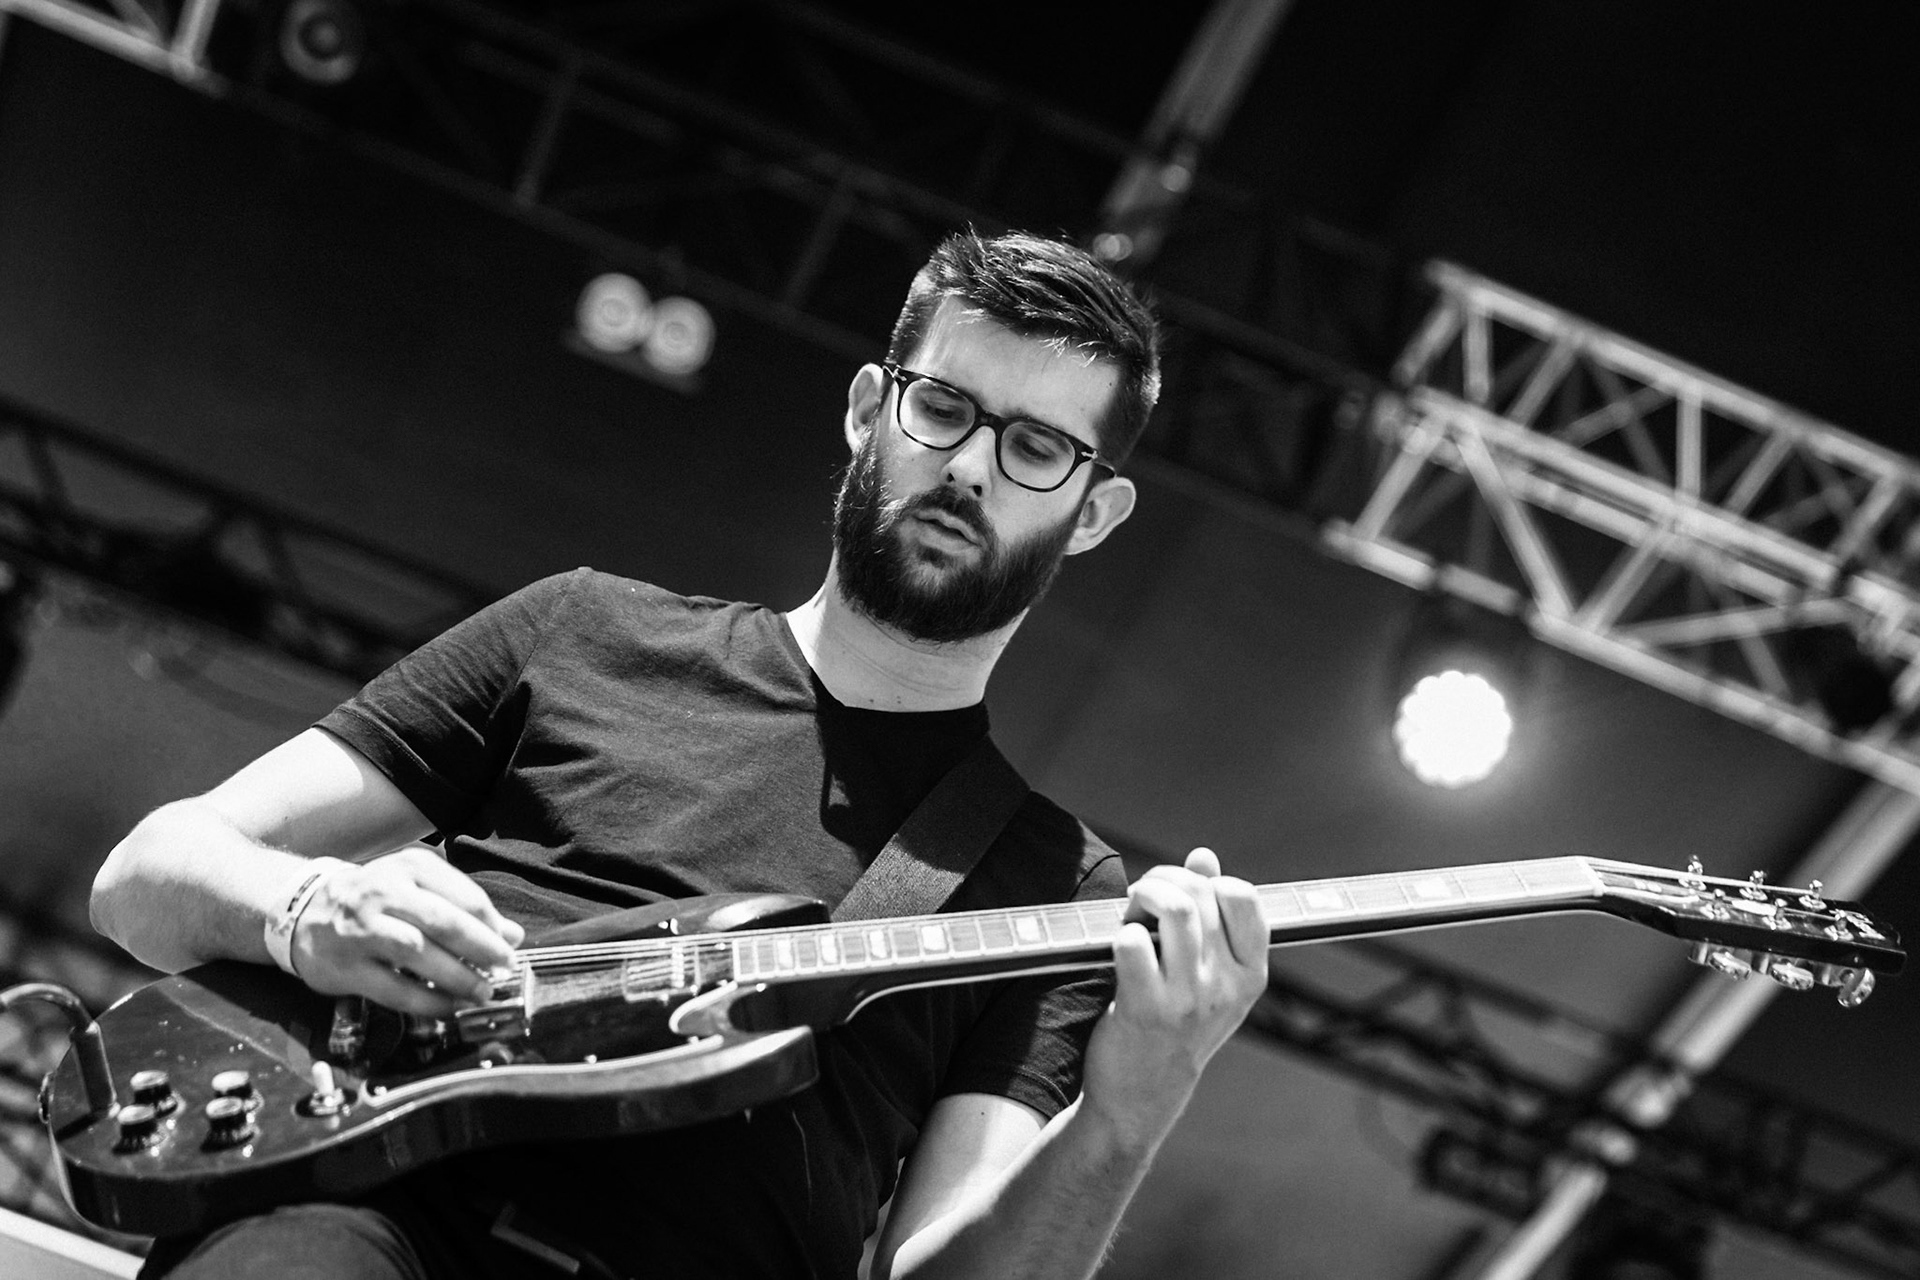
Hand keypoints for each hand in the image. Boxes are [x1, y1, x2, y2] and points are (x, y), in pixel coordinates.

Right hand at [287, 846, 524, 1015]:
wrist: (304, 910)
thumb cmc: (377, 901)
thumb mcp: (419, 889)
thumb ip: (465, 909)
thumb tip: (514, 936)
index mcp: (410, 867)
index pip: (464, 896)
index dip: (492, 926)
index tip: (508, 948)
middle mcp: (384, 892)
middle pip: (444, 922)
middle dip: (482, 949)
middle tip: (505, 970)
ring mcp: (362, 929)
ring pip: (418, 953)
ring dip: (457, 976)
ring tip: (482, 992)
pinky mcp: (346, 966)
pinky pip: (394, 988)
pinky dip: (427, 1001)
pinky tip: (449, 1007)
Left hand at [1081, 847, 1268, 1149]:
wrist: (1142, 1097)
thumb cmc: (1175, 1027)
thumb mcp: (1210, 978)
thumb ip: (1212, 916)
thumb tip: (1204, 858)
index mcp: (1251, 975)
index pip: (1244, 896)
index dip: (1207, 881)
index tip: (1185, 895)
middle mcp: (1227, 986)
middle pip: (1199, 894)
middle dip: (1161, 881)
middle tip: (1141, 901)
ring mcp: (1189, 999)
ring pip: (1172, 908)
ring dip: (1140, 897)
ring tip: (1131, 916)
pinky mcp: (1146, 1008)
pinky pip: (1132, 942)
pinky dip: (1119, 933)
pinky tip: (1119, 948)